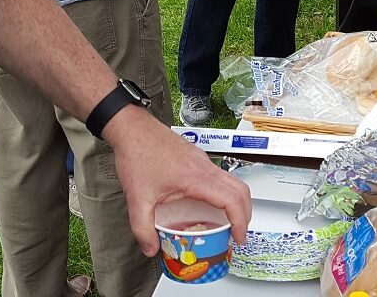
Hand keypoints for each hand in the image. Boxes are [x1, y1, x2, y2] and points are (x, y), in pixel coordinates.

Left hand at [107, 109, 251, 255]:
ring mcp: (202, 160)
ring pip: (232, 181)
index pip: (232, 200)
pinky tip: (207, 204)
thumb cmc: (137, 153)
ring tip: (227, 222)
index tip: (238, 238)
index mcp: (197, 177)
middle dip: (245, 215)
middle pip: (240, 190)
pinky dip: (223, 192)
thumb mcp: (137, 198)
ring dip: (236, 202)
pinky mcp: (196, 157)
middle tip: (237, 234)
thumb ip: (142, 228)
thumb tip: (151, 248)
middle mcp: (204, 167)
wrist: (132, 127)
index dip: (241, 222)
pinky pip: (219, 176)